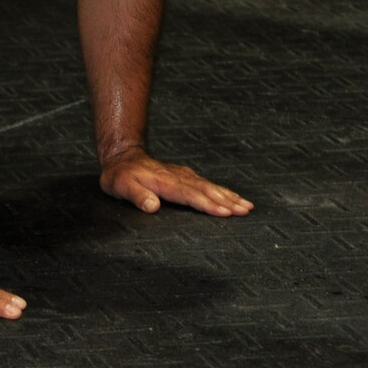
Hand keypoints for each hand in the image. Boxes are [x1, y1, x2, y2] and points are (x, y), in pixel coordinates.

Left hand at [100, 146, 252, 216]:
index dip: (207, 204)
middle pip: (205, 190)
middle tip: (245, 211)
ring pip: (209, 186)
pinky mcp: (185, 175)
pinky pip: (206, 183)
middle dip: (226, 201)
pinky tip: (233, 196)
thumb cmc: (119, 175)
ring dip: (228, 196)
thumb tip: (152, 206)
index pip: (189, 195)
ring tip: (247, 206)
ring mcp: (182, 175)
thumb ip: (137, 196)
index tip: (224, 212)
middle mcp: (177, 177)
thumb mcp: (120, 186)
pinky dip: (222, 190)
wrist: (122, 155)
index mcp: (163, 182)